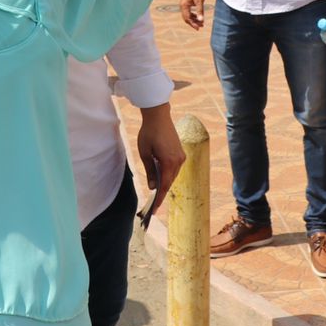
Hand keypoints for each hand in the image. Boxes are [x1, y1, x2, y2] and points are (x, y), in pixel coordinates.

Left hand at [136, 104, 185, 219]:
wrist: (158, 116)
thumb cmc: (149, 133)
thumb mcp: (144, 153)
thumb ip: (149, 171)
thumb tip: (152, 186)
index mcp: (169, 162)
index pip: (164, 185)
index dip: (159, 198)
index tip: (154, 210)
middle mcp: (178, 161)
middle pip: (169, 181)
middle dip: (161, 193)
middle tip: (152, 205)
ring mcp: (181, 156)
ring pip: (172, 175)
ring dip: (164, 183)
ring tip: (155, 193)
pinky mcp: (180, 153)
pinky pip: (174, 168)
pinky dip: (167, 174)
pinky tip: (160, 178)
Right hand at [179, 0, 204, 29]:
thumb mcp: (200, 1)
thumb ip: (200, 11)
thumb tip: (201, 20)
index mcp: (184, 6)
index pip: (187, 18)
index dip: (193, 24)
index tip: (199, 28)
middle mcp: (182, 6)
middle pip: (186, 18)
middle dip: (193, 23)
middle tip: (201, 26)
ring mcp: (184, 4)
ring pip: (188, 15)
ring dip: (194, 19)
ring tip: (201, 22)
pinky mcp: (186, 3)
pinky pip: (189, 12)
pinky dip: (193, 15)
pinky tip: (199, 16)